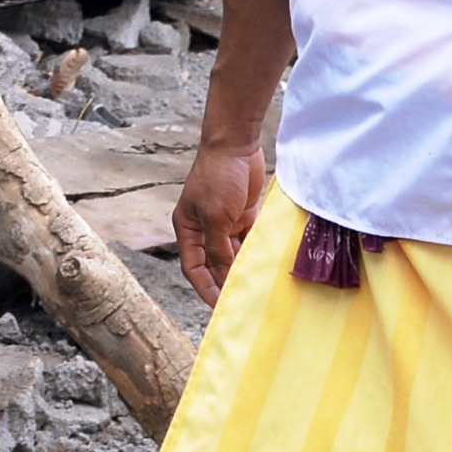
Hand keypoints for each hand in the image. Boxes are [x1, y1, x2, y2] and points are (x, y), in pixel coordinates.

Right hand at [172, 135, 266, 305]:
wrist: (236, 145)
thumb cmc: (218, 177)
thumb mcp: (216, 218)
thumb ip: (219, 249)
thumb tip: (225, 276)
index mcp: (187, 228)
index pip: (193, 267)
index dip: (204, 288)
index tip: (220, 306)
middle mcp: (203, 228)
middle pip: (212, 264)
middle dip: (224, 281)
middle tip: (243, 302)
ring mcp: (223, 222)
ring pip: (231, 255)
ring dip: (240, 268)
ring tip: (256, 288)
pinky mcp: (241, 215)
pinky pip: (247, 241)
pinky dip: (253, 253)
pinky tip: (264, 267)